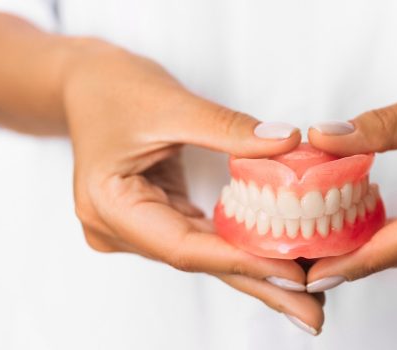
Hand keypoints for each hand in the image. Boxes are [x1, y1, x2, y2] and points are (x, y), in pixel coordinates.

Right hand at [64, 42, 323, 332]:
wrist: (85, 82)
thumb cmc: (114, 87)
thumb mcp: (172, 103)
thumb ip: (230, 129)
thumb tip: (287, 144)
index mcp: (110, 205)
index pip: (184, 247)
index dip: (242, 261)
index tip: (294, 274)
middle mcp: (119, 228)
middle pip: (199, 262)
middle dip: (259, 285)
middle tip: (311, 313)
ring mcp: (136, 227)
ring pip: (206, 255)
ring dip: (255, 272)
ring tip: (305, 297)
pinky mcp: (155, 217)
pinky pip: (203, 238)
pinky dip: (240, 248)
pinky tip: (276, 261)